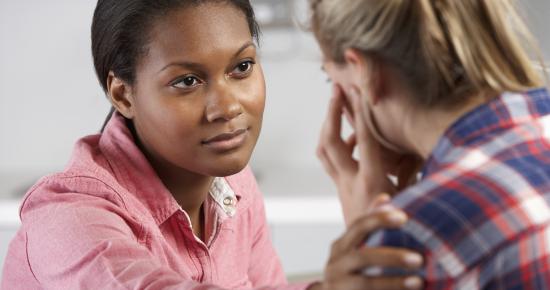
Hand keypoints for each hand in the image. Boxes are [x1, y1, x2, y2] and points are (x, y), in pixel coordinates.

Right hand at [308, 209, 423, 289]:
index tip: (404, 217)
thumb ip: (369, 228)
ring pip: (366, 283)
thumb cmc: (349, 271)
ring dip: (394, 282)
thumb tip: (386, 198)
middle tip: (419, 258)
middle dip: (393, 257)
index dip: (379, 219)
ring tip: (419, 281)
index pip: (359, 226)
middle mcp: (335, 264)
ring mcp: (337, 285)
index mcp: (341, 246)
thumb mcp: (354, 249)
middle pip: (364, 257)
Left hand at [317, 85, 421, 224]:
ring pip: (325, 151)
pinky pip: (332, 162)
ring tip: (336, 107)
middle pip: (330, 141)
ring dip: (329, 127)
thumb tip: (432, 160)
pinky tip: (351, 141)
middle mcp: (350, 182)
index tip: (356, 89)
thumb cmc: (394, 238)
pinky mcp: (340, 191)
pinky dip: (337, 145)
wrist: (363, 264)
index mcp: (371, 182)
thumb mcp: (412, 207)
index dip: (359, 113)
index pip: (364, 140)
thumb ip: (417, 183)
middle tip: (335, 89)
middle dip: (332, 112)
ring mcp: (341, 187)